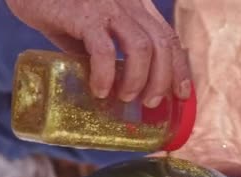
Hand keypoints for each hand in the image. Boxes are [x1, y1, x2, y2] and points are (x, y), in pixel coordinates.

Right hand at [5, 0, 190, 106]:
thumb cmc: (57, 4)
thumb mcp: (92, 26)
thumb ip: (106, 49)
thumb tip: (113, 85)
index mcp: (136, 6)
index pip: (169, 37)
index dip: (180, 68)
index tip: (183, 94)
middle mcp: (129, 3)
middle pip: (162, 44)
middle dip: (163, 79)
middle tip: (151, 103)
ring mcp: (108, 7)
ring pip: (141, 48)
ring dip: (139, 79)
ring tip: (126, 98)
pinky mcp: (83, 13)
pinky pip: (104, 50)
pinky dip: (106, 75)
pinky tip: (100, 90)